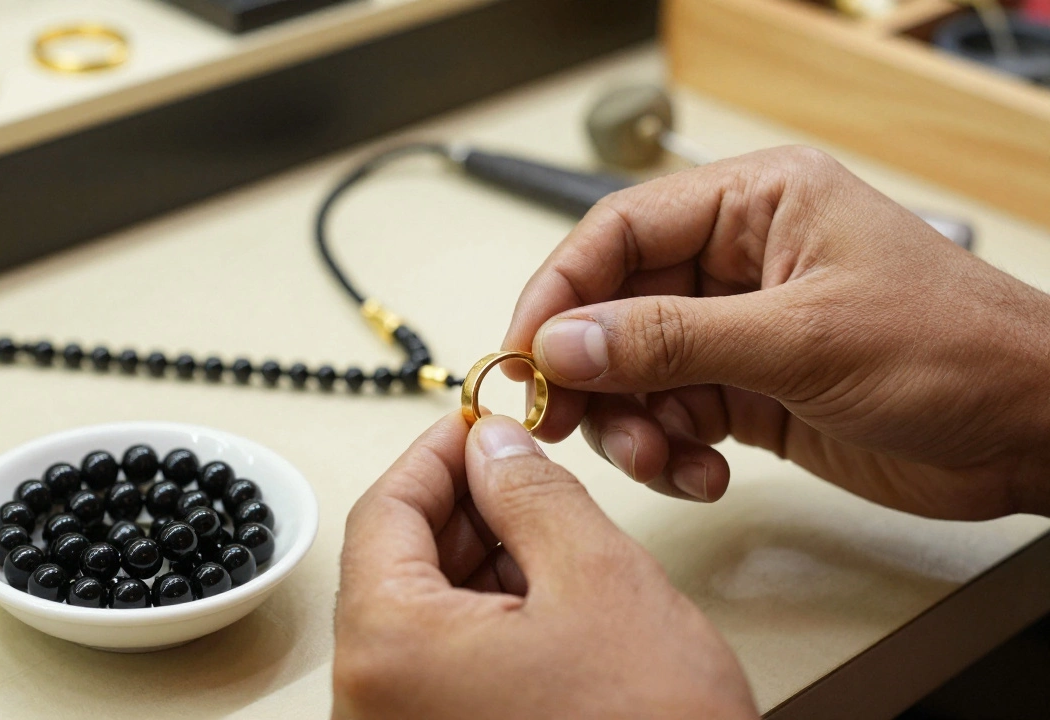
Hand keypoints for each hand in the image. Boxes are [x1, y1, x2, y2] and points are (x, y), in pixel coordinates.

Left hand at [332, 413, 755, 719]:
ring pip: (420, 615)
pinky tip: (544, 603)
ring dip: (478, 563)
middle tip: (522, 474)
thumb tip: (493, 446)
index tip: (476, 425)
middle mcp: (371, 701)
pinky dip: (484, 621)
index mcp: (388, 648)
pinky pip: (439, 666)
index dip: (435, 455)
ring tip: (548, 539)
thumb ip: (532, 494)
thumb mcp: (598, 579)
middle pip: (393, 565)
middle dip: (461, 508)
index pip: (382, 513)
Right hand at [503, 147, 1049, 518]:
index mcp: (755, 204)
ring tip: (661, 461)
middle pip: (616, 306)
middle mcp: (739, 260)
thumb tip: (564, 342)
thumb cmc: (954, 351)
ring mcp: (741, 328)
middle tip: (564, 422)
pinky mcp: (750, 391)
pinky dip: (671, 453)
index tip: (524, 351)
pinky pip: (674, 416)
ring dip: (632, 424)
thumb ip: (672, 340)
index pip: (620, 231)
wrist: (1033, 431)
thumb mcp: (802, 338)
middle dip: (591, 372)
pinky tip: (703, 475)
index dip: (561, 289)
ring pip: (637, 371)